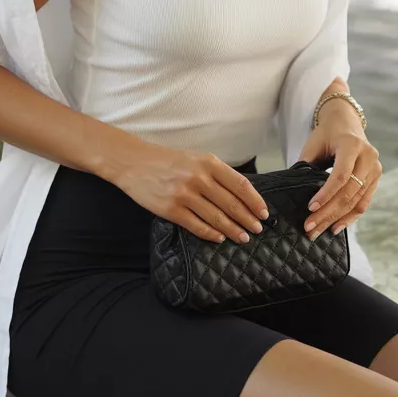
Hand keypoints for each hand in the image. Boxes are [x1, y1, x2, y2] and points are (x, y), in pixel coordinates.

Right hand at [116, 142, 268, 243]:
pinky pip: (197, 226)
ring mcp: (184, 195)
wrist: (134, 163)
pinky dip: (211, 234)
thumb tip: (240, 194)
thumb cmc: (168, 161)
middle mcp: (198, 178)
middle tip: (257, 230)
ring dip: (232, 230)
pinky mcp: (171, 210)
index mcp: (208, 162)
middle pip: (231, 203)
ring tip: (242, 237)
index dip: (255, 201)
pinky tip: (219, 238)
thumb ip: (216, 173)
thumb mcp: (196, 158)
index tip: (264, 213)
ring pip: (216, 217)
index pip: (240, 184)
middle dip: (247, 219)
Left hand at [298, 115, 381, 239]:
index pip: (340, 175)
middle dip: (328, 213)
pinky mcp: (376, 178)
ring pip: (356, 201)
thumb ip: (307, 166)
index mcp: (352, 145)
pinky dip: (350, 217)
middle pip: (349, 192)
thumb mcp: (313, 144)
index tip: (310, 209)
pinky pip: (363, 203)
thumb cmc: (326, 134)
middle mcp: (368, 157)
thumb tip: (295, 194)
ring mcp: (375, 168)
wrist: (346, 122)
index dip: (326, 194)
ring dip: (337, 219)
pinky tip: (336, 226)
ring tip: (319, 231)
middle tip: (310, 228)